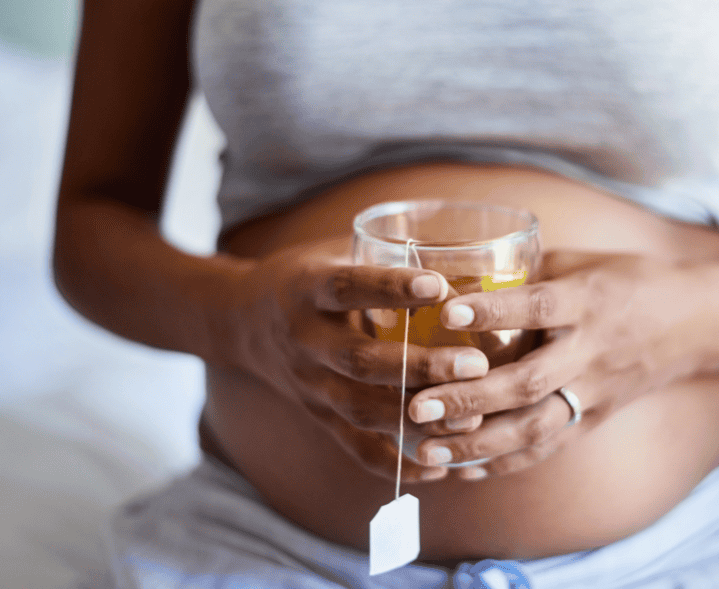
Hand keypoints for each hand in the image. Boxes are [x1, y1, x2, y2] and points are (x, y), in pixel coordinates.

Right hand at [213, 245, 493, 482]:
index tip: (439, 286)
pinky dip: (396, 463)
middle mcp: (305, 341)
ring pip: (361, 409)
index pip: (345, 287)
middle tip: (476, 364)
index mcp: (306, 290)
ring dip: (417, 416)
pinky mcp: (318, 416)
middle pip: (360, 360)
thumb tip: (463, 253)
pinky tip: (439, 466)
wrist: (242, 322)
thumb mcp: (333, 255)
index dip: (389, 288)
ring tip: (471, 418)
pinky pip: (355, 447)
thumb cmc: (309, 280)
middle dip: (419, 366)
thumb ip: (383, 258)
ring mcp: (310, 385)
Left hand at [407, 251, 718, 477]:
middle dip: (470, 399)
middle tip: (417, 406)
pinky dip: (504, 462)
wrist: (695, 323)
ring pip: (535, 427)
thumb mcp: (583, 263)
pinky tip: (462, 469)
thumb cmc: (628, 282)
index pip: (538, 306)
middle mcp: (591, 351)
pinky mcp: (595, 419)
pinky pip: (548, 447)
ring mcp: (595, 392)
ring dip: (478, 444)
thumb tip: (465, 269)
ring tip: (427, 450)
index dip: (494, 310)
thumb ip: (529, 272)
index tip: (446, 312)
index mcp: (588, 301)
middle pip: (529, 382)